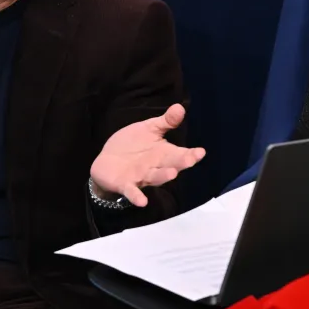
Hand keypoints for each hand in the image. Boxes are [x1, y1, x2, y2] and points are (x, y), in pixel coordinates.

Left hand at [90, 104, 204, 207]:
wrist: (108, 160)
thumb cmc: (133, 145)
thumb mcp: (148, 129)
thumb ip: (165, 122)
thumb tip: (180, 107)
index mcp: (163, 153)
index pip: (181, 154)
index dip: (191, 154)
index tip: (200, 152)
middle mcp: (156, 167)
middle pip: (171, 166)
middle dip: (181, 163)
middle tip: (190, 159)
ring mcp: (141, 177)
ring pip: (155, 178)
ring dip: (163, 177)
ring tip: (172, 173)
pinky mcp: (125, 185)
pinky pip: (132, 192)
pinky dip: (137, 196)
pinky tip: (142, 201)